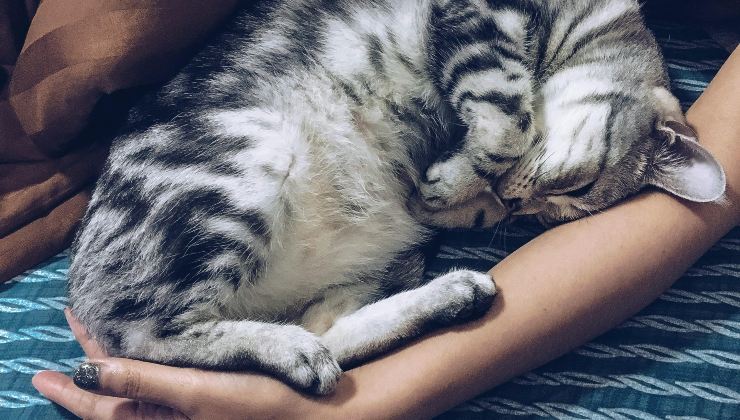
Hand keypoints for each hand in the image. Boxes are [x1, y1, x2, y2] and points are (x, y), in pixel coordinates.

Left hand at [32, 309, 334, 419]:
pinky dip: (143, 367)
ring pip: (136, 389)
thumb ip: (142, 382)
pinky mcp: (202, 401)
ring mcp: (184, 411)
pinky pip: (160, 385)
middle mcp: (166, 419)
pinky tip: (145, 354)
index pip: (100, 406)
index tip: (40, 370)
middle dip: (89, 368)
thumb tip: (88, 372)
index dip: (69, 387)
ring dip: (114, 365)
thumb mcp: (196, 392)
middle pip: (114, 396)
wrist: (311, 413)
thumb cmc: (258, 404)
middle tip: (73, 329)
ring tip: (96, 343)